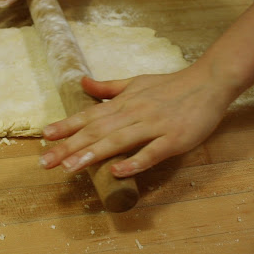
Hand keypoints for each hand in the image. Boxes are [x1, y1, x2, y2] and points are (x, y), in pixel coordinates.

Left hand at [39, 67, 233, 177]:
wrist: (209, 81)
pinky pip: (152, 152)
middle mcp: (134, 113)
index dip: (67, 126)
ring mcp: (154, 126)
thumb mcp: (136, 82)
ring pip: (118, 141)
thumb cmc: (171, 85)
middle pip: (97, 131)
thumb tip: (82, 83)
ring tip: (70, 168)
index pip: (89, 116)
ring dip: (92, 154)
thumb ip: (108, 88)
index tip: (45, 136)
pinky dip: (135, 161)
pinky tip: (117, 171)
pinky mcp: (174, 139)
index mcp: (124, 103)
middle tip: (46, 162)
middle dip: (69, 147)